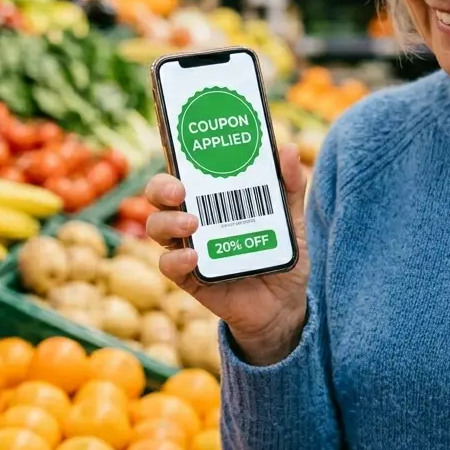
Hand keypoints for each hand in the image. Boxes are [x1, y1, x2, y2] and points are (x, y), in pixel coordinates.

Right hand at [144, 144, 310, 365]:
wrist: (285, 305)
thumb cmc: (282, 254)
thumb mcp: (293, 219)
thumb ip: (291, 186)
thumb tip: (289, 149)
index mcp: (212, 198)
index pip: (185, 170)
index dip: (176, 155)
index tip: (182, 144)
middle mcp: (193, 218)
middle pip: (160, 195)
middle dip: (162, 187)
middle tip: (180, 189)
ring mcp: (188, 247)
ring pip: (157, 227)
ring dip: (168, 222)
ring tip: (192, 223)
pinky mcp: (189, 278)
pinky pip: (169, 266)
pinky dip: (176, 259)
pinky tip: (194, 256)